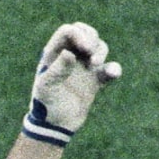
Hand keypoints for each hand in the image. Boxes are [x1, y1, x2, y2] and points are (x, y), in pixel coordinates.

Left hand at [23, 22, 120, 146]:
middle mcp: (69, 56)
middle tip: (91, 55)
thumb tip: (69, 54)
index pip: (68, 31)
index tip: (85, 48)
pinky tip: (113, 74)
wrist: (54, 127)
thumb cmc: (45, 105)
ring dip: (101, 52)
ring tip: (96, 65)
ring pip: (98, 47)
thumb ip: (57, 69)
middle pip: (86, 33)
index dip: (79, 34)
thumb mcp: (47, 87)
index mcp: (53, 54)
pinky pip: (108, 69)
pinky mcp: (94, 80)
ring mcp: (83, 67)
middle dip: (92, 39)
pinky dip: (113, 69)